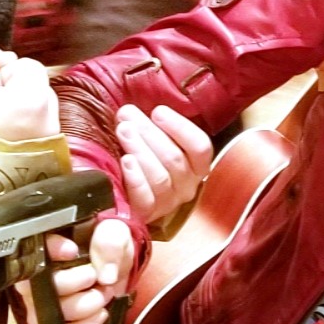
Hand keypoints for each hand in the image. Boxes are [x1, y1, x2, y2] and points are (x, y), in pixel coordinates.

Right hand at [0, 38, 58, 145]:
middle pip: (35, 89)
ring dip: (14, 114)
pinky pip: (35, 134)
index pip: (27, 66)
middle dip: (9, 94)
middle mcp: (52, 125)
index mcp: (35, 102)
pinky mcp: (46, 165)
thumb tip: (5, 57)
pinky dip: (19, 134)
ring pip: (35, 112)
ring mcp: (51, 148)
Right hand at [29, 219, 135, 323]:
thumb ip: (109, 242)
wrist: (116, 268)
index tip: (72, 251)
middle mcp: (38, 276)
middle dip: (75, 284)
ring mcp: (44, 303)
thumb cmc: (107, 246)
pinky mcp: (57, 323)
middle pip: (40, 288)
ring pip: (49, 316)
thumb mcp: (113, 232)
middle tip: (96, 277)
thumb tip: (106, 274)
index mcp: (48, 247)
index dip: (50, 251)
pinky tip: (99, 315)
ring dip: (84, 307)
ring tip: (102, 294)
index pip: (33, 248)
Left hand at [113, 103, 213, 227]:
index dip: (180, 128)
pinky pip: (145, 199)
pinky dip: (136, 178)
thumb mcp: (154, 141)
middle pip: (175, 159)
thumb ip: (153, 125)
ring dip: (140, 150)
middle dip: (149, 133)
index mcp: (196, 166)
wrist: (124, 197)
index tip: (158, 112)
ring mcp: (168, 203)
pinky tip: (125, 161)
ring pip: (160, 177)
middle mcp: (187, 186)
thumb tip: (131, 108)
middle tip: (128, 116)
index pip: (200, 147)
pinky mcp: (147, 215)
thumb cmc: (142, 159)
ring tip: (123, 131)